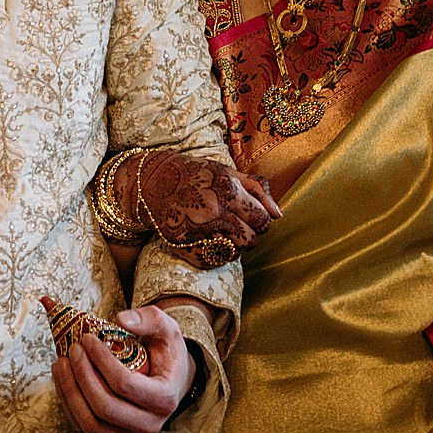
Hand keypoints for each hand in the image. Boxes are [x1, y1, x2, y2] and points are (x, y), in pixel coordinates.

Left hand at [52, 303, 193, 432]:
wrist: (170, 380)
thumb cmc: (166, 353)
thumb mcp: (166, 329)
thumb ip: (149, 319)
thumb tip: (122, 319)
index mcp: (165, 398)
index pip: (125, 384)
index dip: (101, 360)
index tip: (87, 338)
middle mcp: (150, 424)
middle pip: (105, 407)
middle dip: (82, 375)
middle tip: (73, 349)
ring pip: (90, 423)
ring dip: (70, 391)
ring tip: (61, 363)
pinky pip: (84, 426)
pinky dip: (68, 402)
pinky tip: (62, 377)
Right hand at [129, 152, 278, 266]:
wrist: (154, 183)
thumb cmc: (195, 174)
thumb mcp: (228, 172)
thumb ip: (257, 190)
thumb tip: (278, 215)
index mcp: (228, 191)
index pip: (262, 221)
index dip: (260, 220)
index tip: (250, 216)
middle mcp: (214, 212)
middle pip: (251, 240)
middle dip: (248, 234)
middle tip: (236, 224)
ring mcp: (199, 231)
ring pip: (235, 253)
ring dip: (234, 245)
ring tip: (222, 231)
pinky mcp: (186, 246)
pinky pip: (215, 261)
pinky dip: (216, 253)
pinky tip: (208, 238)